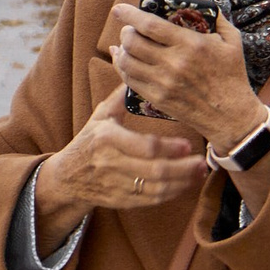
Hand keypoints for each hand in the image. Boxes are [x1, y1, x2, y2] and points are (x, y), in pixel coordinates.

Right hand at [35, 85, 207, 236]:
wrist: (67, 177)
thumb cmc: (88, 141)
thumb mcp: (100, 116)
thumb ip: (120, 97)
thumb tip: (132, 69)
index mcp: (107, 138)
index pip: (145, 146)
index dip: (169, 147)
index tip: (188, 144)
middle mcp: (111, 163)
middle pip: (155, 170)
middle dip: (183, 168)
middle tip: (202, 162)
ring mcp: (116, 184)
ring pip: (156, 188)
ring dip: (182, 182)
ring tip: (199, 173)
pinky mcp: (121, 201)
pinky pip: (152, 200)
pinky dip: (172, 194)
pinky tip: (185, 185)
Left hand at [108, 3, 260, 150]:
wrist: (232, 115)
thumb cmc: (232, 73)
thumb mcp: (230, 38)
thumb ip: (210, 10)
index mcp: (191, 45)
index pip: (150, 25)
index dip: (130, 14)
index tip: (119, 9)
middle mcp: (174, 63)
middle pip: (133, 41)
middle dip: (126, 31)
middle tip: (129, 28)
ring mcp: (164, 83)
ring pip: (126, 61)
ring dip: (122, 49)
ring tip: (127, 44)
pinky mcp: (158, 98)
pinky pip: (129, 79)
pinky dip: (122, 67)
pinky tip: (125, 60)